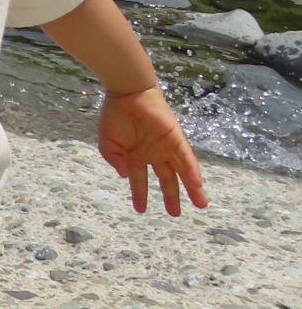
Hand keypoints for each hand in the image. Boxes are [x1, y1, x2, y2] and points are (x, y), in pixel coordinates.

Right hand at [99, 87, 207, 214]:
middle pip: (167, 179)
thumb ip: (114, 160)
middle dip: (172, 197)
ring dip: (192, 188)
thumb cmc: (115, 116)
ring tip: (200, 204)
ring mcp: (167, 148)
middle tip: (175, 214)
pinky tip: (197, 184)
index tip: (140, 210)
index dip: (140, 194)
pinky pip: (187, 158)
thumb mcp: (107, 142)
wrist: (127, 94)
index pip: (141, 180)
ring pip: (183, 172)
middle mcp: (154, 154)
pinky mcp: (176, 139)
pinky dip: (192, 171)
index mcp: (136, 156)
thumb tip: (125, 176)